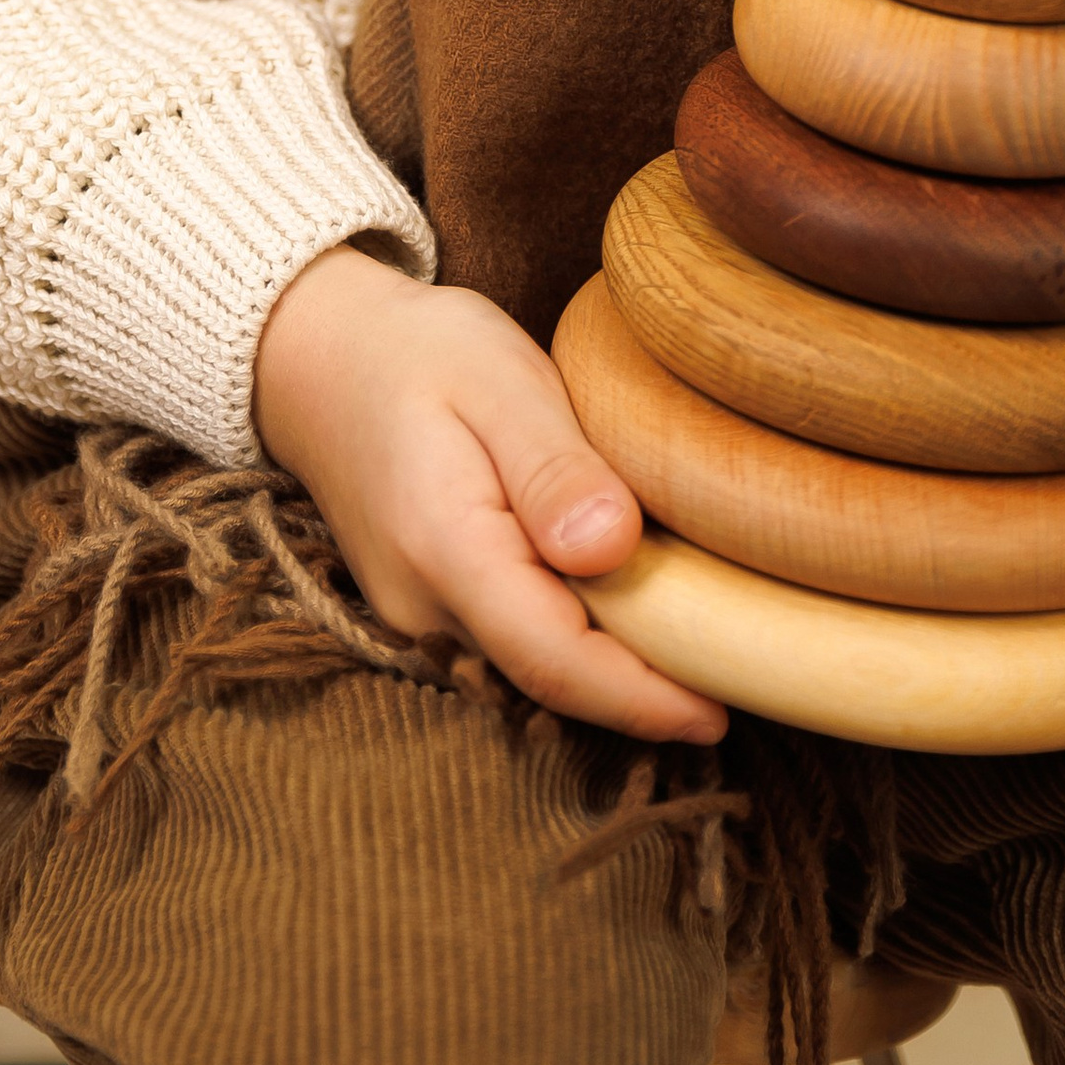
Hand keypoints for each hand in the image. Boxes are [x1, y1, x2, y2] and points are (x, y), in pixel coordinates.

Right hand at [251, 242, 727, 747]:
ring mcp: (419, 618)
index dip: (641, 698)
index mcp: (446, 550)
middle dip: (644, 693)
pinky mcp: (429, 609)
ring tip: (709, 646)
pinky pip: (514, 644)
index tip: (721, 711)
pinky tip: (635, 610)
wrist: (319, 356)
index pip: (554, 659)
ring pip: (534, 669)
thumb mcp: (496, 379)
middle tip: (744, 675)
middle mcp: (424, 609)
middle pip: (552, 679)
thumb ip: (554, 467)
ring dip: (614, 668)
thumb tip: (612, 548)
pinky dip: (578, 641)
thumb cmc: (418, 354)